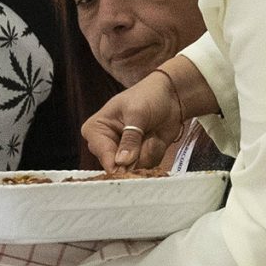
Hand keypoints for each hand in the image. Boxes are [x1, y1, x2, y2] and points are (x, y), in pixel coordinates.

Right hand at [85, 63, 205, 170]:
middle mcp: (106, 145)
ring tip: (152, 134)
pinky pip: (146, 167)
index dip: (117, 163)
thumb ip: (130, 139)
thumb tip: (122, 162)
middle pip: (117, 167)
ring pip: (134, 169)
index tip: (132, 162)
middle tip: (148, 136)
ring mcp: (122, 153)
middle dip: (137, 155)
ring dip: (148, 152)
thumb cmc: (148, 97)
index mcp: (96, 130)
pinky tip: (156, 139)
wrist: (170, 96)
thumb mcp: (137, 114)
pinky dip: (155, 153)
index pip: (102, 154)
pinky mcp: (138, 158)